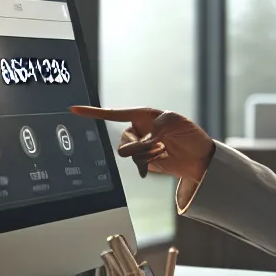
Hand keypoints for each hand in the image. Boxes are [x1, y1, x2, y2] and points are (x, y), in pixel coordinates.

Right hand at [68, 106, 216, 184]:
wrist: (200, 156)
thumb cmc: (190, 133)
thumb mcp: (175, 122)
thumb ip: (155, 128)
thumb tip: (143, 141)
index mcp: (142, 115)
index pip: (114, 113)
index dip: (93, 112)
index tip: (74, 109)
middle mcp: (138, 130)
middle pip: (122, 141)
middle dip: (138, 146)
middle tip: (158, 145)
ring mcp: (141, 146)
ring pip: (128, 154)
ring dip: (144, 155)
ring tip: (162, 150)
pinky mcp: (145, 161)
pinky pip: (136, 164)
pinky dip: (144, 166)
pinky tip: (156, 163)